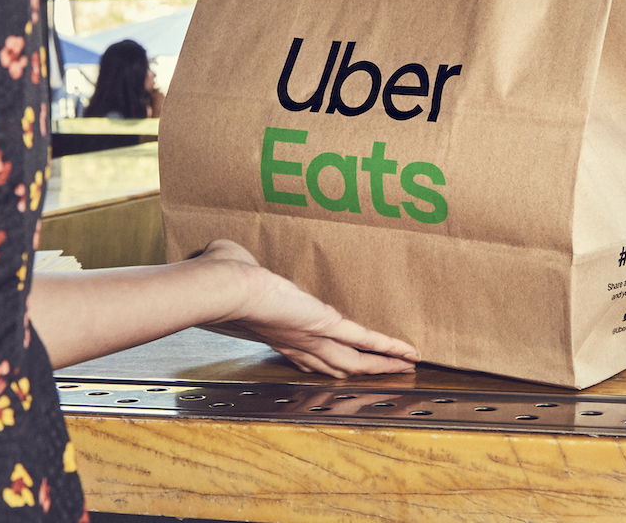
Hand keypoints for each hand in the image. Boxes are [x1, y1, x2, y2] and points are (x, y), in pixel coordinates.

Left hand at [195, 240, 419, 377]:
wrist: (223, 289)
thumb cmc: (219, 278)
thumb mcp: (230, 269)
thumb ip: (234, 264)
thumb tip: (224, 251)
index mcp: (274, 331)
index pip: (305, 354)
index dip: (324, 361)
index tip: (339, 363)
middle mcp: (295, 342)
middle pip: (335, 365)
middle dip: (361, 371)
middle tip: (384, 374)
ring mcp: (311, 337)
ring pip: (353, 361)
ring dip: (380, 366)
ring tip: (404, 368)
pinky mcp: (325, 326)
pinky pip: (363, 341)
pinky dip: (388, 349)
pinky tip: (407, 353)